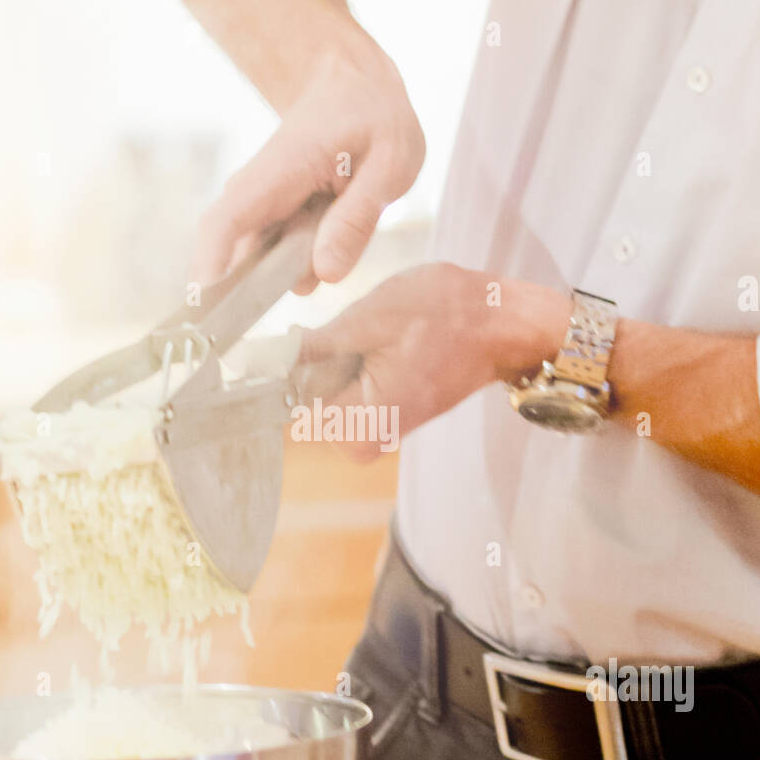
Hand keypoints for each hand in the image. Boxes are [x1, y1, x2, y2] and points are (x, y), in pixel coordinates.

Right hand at [193, 38, 424, 291]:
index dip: (211, 267)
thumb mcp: (390, 163)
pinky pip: (276, 252)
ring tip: (333, 234)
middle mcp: (258, 189)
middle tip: (260, 328)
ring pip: (258, 258)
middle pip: (231, 251)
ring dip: (287, 276)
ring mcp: (263, 204)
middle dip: (241, 296)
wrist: (355, 83)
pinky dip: (296, 267)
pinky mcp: (275, 216)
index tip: (208, 310)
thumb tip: (324, 273)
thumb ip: (357, 218)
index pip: (227, 221)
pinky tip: (334, 247)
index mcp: (280, 171)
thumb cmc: (375, 117)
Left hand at [298, 264, 569, 460]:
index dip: (280, 366)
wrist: (502, 325)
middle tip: (356, 331)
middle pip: (303, 399)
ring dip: (333, 359)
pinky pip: (345, 392)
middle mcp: (363, 443)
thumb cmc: (447, 316)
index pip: (286, 403)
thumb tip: (257, 360)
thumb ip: (309, 348)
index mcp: (358, 426)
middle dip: (314, 361)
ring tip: (375, 336)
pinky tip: (380, 345)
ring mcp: (374, 434)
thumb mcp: (369, 319)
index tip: (290, 340)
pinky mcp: (382, 419)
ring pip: (324, 391)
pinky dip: (350, 365)